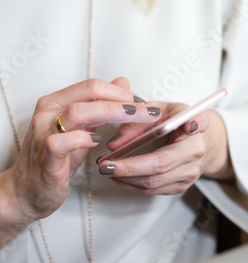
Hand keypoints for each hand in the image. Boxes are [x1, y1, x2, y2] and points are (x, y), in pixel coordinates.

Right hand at [0, 77, 161, 249]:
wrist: (25, 191)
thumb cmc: (54, 159)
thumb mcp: (80, 129)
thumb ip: (99, 105)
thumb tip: (123, 83)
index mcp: (55, 101)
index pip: (91, 85)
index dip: (119, 91)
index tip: (140, 101)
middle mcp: (47, 111)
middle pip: (88, 92)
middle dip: (122, 99)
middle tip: (146, 110)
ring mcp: (43, 132)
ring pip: (78, 111)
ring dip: (110, 112)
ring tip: (132, 120)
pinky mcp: (44, 156)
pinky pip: (62, 141)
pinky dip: (82, 138)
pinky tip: (97, 141)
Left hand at [98, 101, 233, 195]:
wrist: (196, 140)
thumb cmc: (174, 120)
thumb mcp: (158, 110)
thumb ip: (136, 122)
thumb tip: (114, 143)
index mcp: (194, 128)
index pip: (194, 126)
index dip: (193, 124)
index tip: (189, 125)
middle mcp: (195, 153)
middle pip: (160, 165)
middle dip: (128, 167)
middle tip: (104, 164)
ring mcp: (189, 174)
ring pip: (153, 183)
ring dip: (125, 178)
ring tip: (105, 168)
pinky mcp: (179, 186)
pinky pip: (152, 190)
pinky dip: (131, 183)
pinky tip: (117, 175)